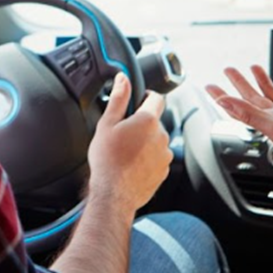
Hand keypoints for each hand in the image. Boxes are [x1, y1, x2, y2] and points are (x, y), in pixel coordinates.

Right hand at [87, 73, 171, 213]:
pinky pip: (157, 157)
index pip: (156, 98)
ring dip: (145, 141)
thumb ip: (118, 98)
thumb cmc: (108, 160)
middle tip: (122, 132)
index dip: (147, 95)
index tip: (137, 100)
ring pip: (156, 140)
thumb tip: (123, 79)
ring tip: (125, 151)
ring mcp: (165, 154)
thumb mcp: (107, 124)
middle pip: (154, 121)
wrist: (114, 194)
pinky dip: (147, 157)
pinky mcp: (164, 170)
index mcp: (148, 120)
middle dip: (141, 123)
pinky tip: (131, 163)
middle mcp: (161, 136)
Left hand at [206, 65, 272, 180]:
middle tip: (228, 69)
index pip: (238, 107)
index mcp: (267, 122)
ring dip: (261, 79)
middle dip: (239, 83)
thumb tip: (224, 102)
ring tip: (252, 66)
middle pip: (252, 97)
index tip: (210, 87)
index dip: (223, 96)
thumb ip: (248, 114)